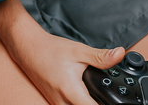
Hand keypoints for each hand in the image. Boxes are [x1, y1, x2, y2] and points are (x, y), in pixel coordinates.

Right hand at [6, 29, 124, 104]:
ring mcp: (56, 103)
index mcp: (71, 91)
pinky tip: (83, 96)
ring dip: (85, 103)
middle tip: (104, 97)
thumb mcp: (78, 51)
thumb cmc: (50, 50)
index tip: (114, 102)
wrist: (28, 48)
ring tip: (94, 97)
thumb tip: (120, 54)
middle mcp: (62, 102)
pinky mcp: (53, 101)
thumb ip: (100, 57)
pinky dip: (77, 103)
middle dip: (96, 104)